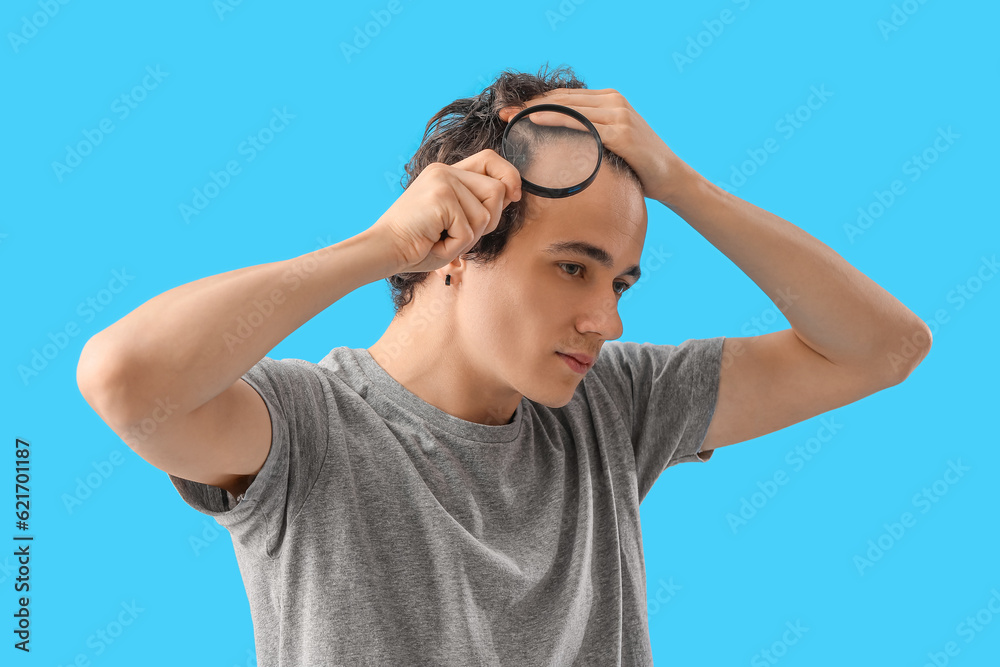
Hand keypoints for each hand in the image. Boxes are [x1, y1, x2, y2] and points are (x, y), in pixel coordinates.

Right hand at [368, 149, 521, 273]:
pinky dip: (454, 247)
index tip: (514, 196)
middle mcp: (445, 171)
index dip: (509, 176)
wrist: (384, 250)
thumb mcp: (453, 220)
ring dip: (468, 238)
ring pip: (486, 214)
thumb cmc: (417, 243)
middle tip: (460, 234)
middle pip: (497, 189)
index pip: (490, 159)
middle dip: (489, 220)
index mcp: (446, 173)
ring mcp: (442, 182)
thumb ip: (476, 204)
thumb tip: (511, 193)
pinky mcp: (441, 198)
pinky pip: (468, 231)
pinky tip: (433, 242)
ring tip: (441, 238)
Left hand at [499, 88, 687, 203]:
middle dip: (530, 105)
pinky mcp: (622, 133)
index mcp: (610, 100)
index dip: (536, 102)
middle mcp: (614, 102)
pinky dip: (557, 121)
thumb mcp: (611, 143)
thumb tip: (559, 145)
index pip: (565, 97)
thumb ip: (590, 135)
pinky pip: (583, 125)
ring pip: (570, 108)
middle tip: (504, 113)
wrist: (670, 177)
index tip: (511, 110)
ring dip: (538, 112)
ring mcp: (619, 115)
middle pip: (563, 99)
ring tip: (514, 118)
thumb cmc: (637, 165)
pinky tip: (537, 123)